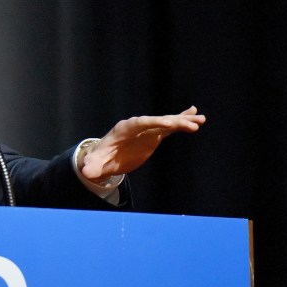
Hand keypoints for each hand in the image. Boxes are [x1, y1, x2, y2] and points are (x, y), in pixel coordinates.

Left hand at [80, 106, 205, 181]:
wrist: (102, 157)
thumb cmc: (98, 160)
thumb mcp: (94, 164)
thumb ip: (91, 166)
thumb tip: (86, 171)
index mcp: (123, 129)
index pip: (140, 123)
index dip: (154, 122)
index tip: (169, 123)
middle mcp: (137, 126)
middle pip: (157, 120)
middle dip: (173, 121)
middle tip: (192, 123)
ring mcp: (146, 129)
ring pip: (166, 122)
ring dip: (183, 120)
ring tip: (200, 119)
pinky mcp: (153, 135)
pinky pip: (169, 126)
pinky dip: (181, 121)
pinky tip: (195, 115)